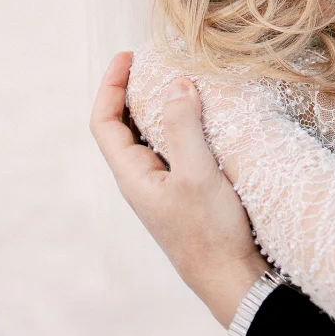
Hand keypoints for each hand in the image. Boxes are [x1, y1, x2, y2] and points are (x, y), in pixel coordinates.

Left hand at [89, 51, 270, 325]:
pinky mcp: (184, 192)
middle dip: (132, 90)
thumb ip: (184, 127)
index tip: (128, 57)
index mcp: (132, 175)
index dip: (110, 86)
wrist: (230, 279)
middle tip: (153, 61)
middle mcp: (141, 180)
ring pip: (149, 137)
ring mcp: (162, 187)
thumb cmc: (209, 232)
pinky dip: (179, 125)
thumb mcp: (197, 173)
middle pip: (123, 126)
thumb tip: (176, 83)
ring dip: (157, 106)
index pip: (104, 122)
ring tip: (178, 79)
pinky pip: (172, 149)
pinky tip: (201, 117)